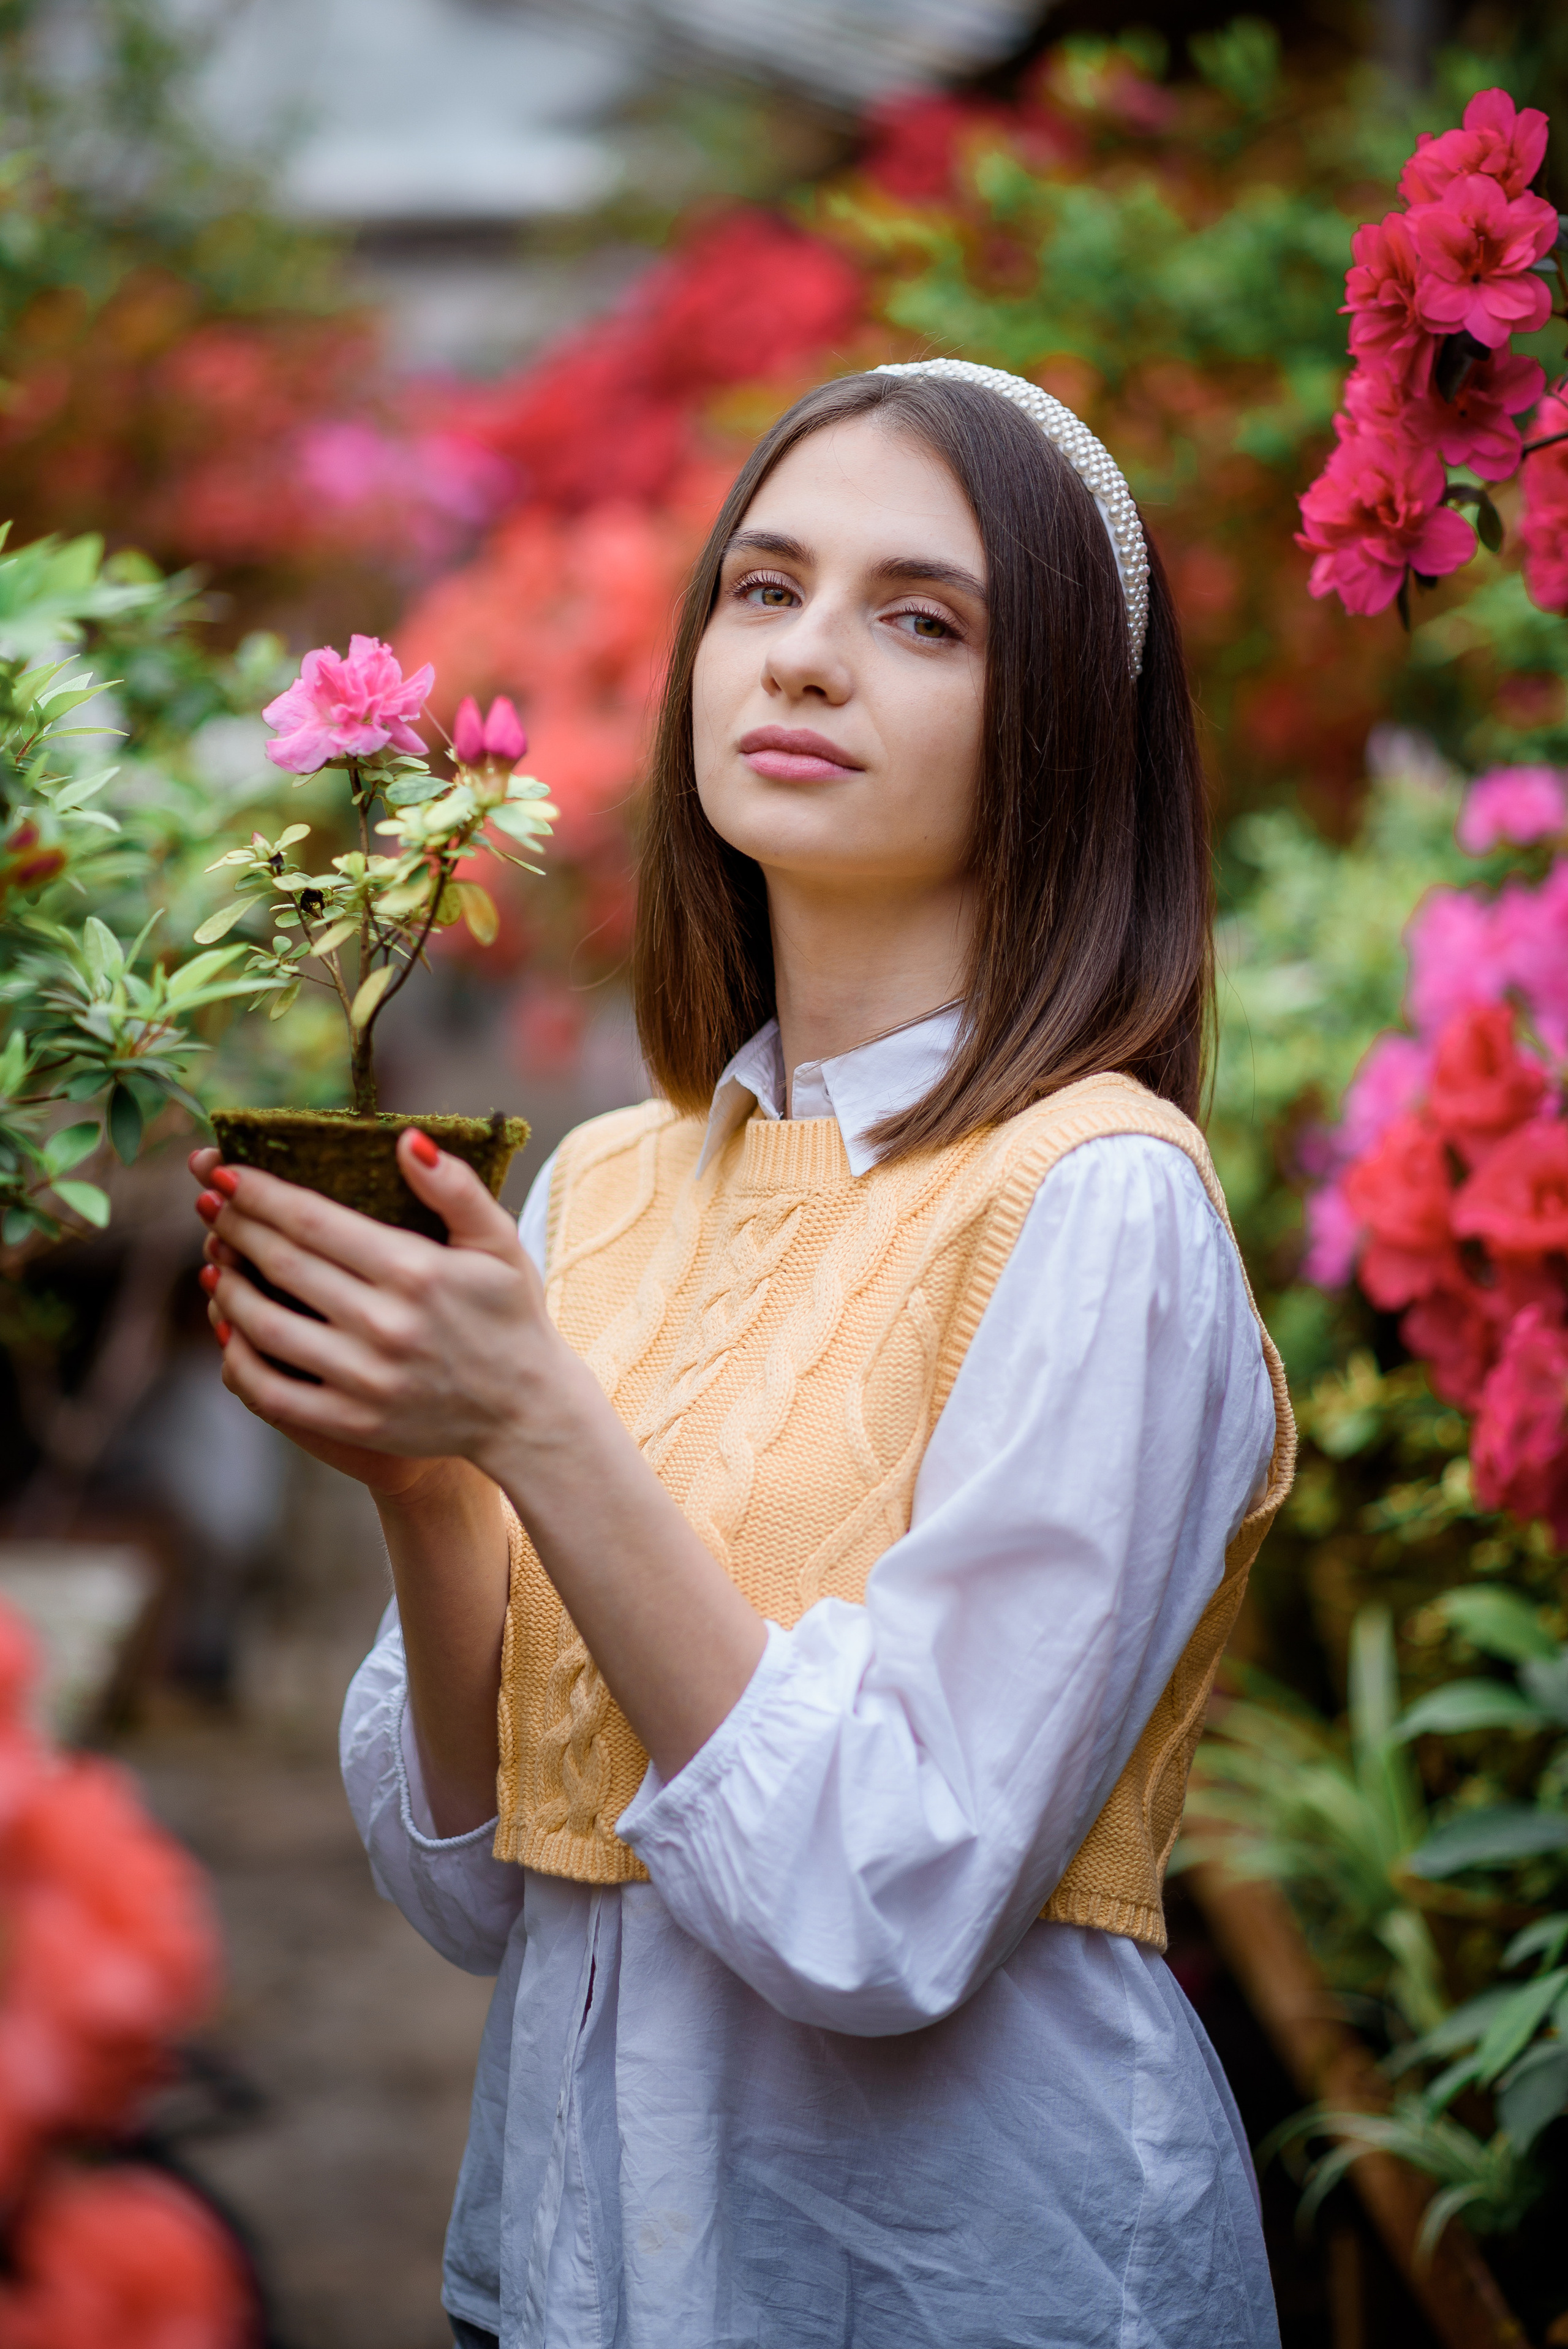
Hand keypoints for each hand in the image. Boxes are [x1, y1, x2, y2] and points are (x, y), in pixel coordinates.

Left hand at [189, 1134, 557, 1489]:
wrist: (528, 1413)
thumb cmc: (511, 1316)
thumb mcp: (501, 1243)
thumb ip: (455, 1188)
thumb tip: (406, 1140)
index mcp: (416, 1272)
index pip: (313, 1222)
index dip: (259, 1193)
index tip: (222, 1169)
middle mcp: (385, 1324)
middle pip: (283, 1265)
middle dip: (234, 1226)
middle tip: (207, 1201)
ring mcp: (364, 1379)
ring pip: (264, 1326)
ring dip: (227, 1286)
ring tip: (213, 1259)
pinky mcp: (353, 1423)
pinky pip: (270, 1392)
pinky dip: (236, 1359)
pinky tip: (228, 1331)